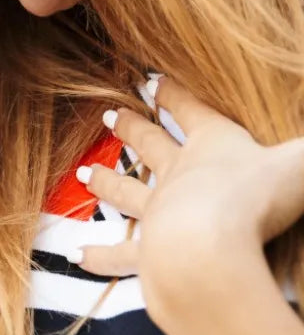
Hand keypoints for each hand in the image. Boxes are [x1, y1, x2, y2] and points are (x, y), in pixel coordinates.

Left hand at [75, 78, 303, 321]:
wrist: (208, 248)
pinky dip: (98, 255)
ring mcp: (157, 213)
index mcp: (212, 145)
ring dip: (105, 181)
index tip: (153, 79)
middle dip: (132, 128)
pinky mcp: (147, 253)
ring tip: (82, 174)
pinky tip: (77, 254)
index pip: (191, 111)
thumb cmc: (256, 199)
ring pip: (125, 193)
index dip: (175, 95)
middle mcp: (177, 175)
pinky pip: (118, 254)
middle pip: (149, 145)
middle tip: (109, 116)